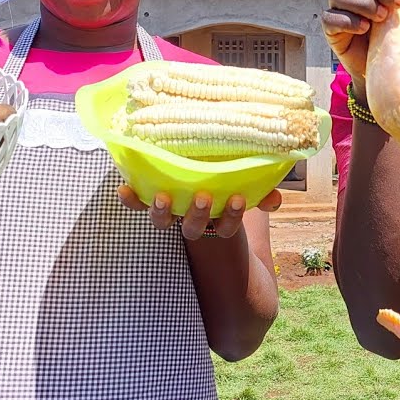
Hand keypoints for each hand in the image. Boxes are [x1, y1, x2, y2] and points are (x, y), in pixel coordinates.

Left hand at [117, 185, 281, 240]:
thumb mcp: (244, 187)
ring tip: (163, 196)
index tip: (238, 199)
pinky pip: (138, 203)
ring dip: (162, 211)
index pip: (225, 227)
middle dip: (198, 215)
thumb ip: (260, 193)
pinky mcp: (150, 199)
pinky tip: (124, 188)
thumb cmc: (225, 182)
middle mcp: (191, 220)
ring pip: (163, 221)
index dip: (231, 217)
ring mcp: (171, 211)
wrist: (196, 171)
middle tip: (204, 198)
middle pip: (192, 228)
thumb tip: (274, 199)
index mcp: (216, 220)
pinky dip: (131, 199)